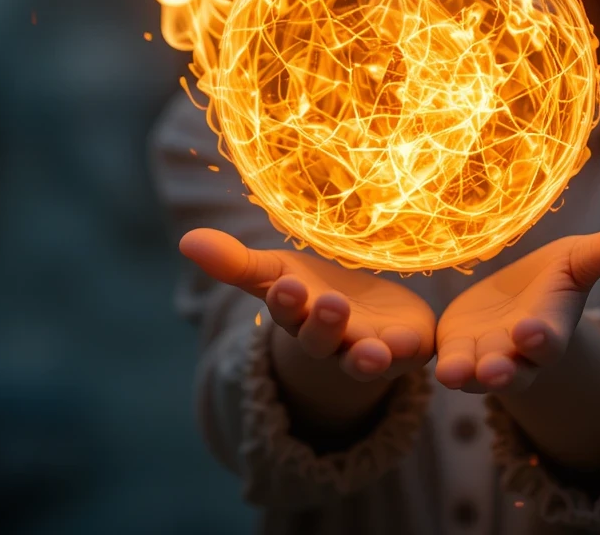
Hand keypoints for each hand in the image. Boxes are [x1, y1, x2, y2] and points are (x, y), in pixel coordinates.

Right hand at [179, 229, 435, 382]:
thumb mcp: (276, 273)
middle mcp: (330, 341)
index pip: (286, 312)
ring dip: (366, 356)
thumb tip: (185, 240)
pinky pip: (408, 356)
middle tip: (331, 305)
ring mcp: (366, 348)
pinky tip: (413, 342)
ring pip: (363, 358)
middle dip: (325, 325)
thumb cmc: (312, 292)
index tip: (286, 286)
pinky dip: (409, 350)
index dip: (286, 303)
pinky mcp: (404, 350)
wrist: (363, 318)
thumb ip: (236, 263)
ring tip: (374, 349)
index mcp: (297, 317)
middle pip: (323, 339)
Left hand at [435, 206, 599, 393]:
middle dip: (504, 370)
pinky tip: (407, 353)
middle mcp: (517, 352)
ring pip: (473, 372)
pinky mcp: (454, 351)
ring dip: (465, 375)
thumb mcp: (582, 260)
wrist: (518, 304)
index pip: (547, 339)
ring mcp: (484, 356)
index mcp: (549, 328)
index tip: (532, 331)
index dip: (541, 338)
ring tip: (452, 374)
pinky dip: (432, 360)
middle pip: (512, 368)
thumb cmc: (556, 281)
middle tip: (493, 370)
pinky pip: (442, 359)